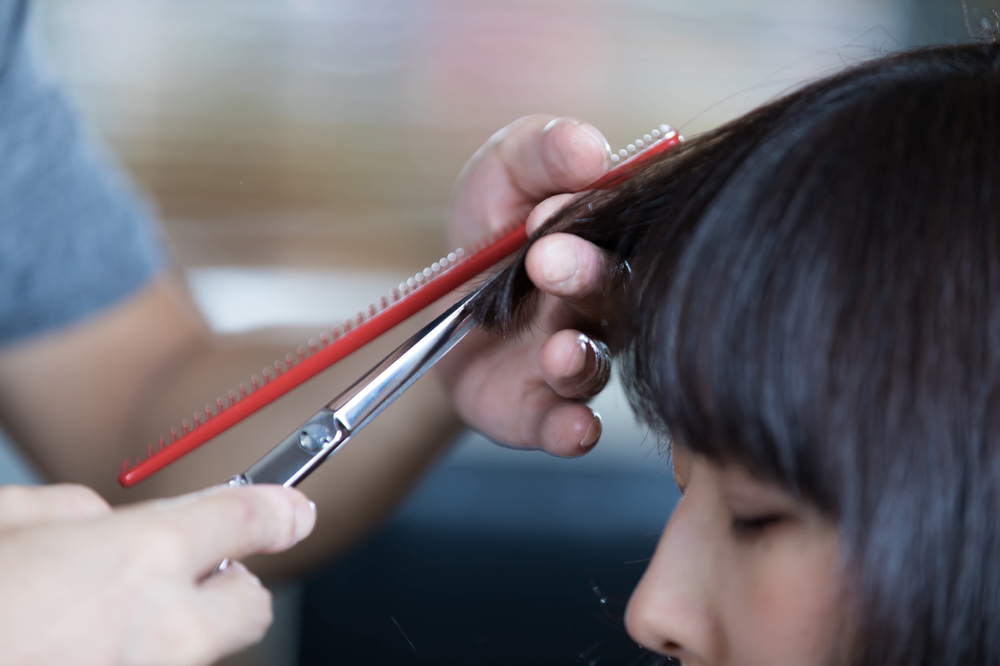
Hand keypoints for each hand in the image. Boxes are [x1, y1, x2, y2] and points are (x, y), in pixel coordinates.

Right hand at [0, 483, 314, 665]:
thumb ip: (60, 511)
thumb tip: (95, 519)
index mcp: (135, 559)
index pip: (245, 518)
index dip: (272, 509)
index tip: (287, 510)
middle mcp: (158, 632)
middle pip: (251, 605)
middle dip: (228, 583)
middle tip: (180, 573)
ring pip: (197, 655)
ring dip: (170, 634)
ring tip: (88, 624)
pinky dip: (128, 662)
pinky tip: (67, 649)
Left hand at [441, 115, 619, 455]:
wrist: (439, 297)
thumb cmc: (491, 223)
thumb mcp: (504, 170)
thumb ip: (543, 151)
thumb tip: (590, 147)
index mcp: (602, 242)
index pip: (618, 227)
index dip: (591, 217)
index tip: (546, 209)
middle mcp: (598, 305)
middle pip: (610, 297)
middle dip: (583, 278)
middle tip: (545, 260)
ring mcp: (569, 360)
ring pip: (592, 365)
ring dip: (580, 361)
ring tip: (558, 351)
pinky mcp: (536, 409)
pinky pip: (562, 425)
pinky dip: (571, 431)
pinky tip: (575, 429)